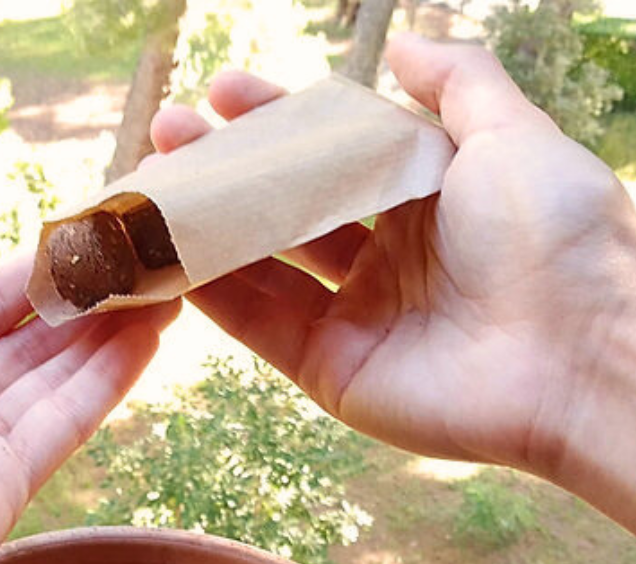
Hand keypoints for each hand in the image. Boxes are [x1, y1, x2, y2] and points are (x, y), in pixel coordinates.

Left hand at [0, 250, 177, 563]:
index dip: (20, 278)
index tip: (80, 240)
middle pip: (13, 349)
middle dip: (76, 306)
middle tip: (142, 261)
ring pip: (45, 386)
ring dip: (104, 338)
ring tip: (165, 288)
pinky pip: (55, 432)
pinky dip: (103, 386)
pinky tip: (147, 340)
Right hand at [151, 35, 635, 512]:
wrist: (569, 354)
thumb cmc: (552, 235)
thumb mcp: (510, 134)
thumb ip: (457, 81)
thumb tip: (405, 41)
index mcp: (425, 197)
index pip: (332, 150)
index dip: (277, 119)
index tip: (222, 90)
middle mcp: (383, 255)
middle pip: (286, 206)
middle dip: (224, 169)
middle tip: (166, 134)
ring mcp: (352, 315)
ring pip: (261, 264)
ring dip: (204, 227)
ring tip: (147, 189)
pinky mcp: (328, 369)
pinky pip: (257, 325)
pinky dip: (211, 293)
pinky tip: (168, 257)